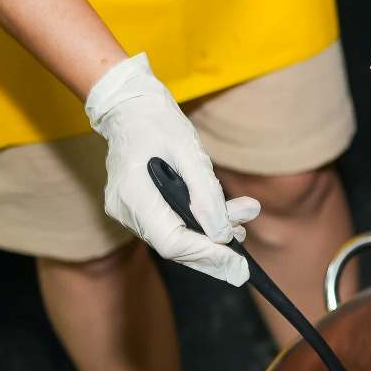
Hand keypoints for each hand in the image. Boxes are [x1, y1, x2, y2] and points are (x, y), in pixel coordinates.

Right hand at [85, 53, 259, 283]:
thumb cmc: (158, 122)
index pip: (172, 243)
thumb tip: (222, 233)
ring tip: (242, 224)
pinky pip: (169, 227)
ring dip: (210, 237)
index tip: (236, 260)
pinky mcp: (138, 209)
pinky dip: (196, 227)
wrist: (129, 107)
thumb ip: (206, 193)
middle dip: (212, 254)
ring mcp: (128, 211)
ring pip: (174, 239)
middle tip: (244, 263)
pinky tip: (223, 220)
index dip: (206, 254)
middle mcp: (126, 210)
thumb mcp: (189, 152)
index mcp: (134, 194)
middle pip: (173, 248)